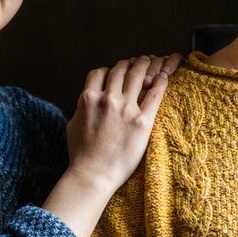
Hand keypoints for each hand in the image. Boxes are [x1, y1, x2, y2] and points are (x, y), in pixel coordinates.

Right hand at [42, 55, 176, 236]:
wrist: (93, 175)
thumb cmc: (81, 155)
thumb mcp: (73, 125)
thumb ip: (81, 108)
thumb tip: (86, 102)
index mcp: (88, 98)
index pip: (99, 72)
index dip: (109, 69)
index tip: (116, 71)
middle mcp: (107, 99)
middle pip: (120, 70)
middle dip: (129, 63)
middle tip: (138, 61)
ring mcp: (126, 109)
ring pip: (138, 75)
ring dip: (145, 65)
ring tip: (152, 62)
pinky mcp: (142, 122)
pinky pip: (155, 94)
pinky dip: (160, 82)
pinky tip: (164, 77)